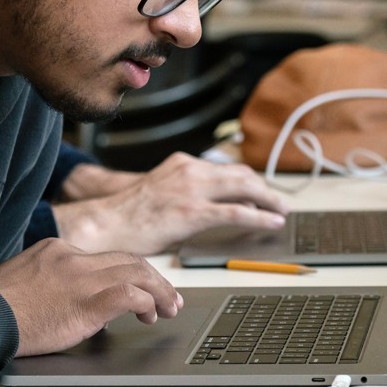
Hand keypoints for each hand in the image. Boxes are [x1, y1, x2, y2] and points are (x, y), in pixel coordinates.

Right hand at [0, 238, 181, 356]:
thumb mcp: (23, 280)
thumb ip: (51, 281)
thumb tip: (69, 298)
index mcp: (56, 249)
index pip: (104, 257)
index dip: (128, 273)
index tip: (139, 288)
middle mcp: (72, 257)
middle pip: (127, 260)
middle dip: (153, 278)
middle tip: (168, 296)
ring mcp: (79, 278)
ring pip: (136, 272)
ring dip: (159, 291)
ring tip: (168, 308)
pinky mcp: (85, 303)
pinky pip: (128, 295)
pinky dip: (146, 303)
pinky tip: (150, 315)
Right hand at [51, 152, 289, 253]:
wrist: (105, 223)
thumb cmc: (129, 215)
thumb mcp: (162, 192)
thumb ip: (189, 193)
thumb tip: (220, 207)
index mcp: (183, 163)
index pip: (227, 168)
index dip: (250, 181)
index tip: (262, 192)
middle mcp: (190, 170)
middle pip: (241, 174)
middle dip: (265, 189)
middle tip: (280, 202)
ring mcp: (192, 190)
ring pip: (244, 188)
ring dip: (268, 200)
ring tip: (281, 212)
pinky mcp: (192, 212)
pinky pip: (236, 212)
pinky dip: (260, 216)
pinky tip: (272, 222)